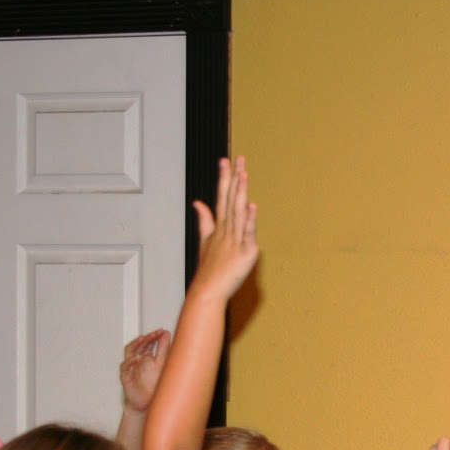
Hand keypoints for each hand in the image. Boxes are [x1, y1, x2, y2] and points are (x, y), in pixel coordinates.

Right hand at [120, 329, 171, 412]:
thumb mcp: (161, 365)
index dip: (154, 336)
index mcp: (147, 358)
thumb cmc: (153, 387)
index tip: (161, 331)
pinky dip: (129, 362)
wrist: (146, 404)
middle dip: (146, 338)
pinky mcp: (125, 376)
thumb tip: (166, 334)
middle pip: (139, 345)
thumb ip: (163, 350)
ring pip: (129, 352)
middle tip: (154, 334)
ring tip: (143, 339)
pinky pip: (124, 367)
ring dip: (136, 345)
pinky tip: (135, 359)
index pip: (149, 343)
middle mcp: (138, 360)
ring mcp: (131, 367)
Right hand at [188, 156, 259, 300]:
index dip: (224, 178)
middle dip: (234, 178)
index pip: (221, 196)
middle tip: (238, 158)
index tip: (225, 160)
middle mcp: (226, 230)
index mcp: (219, 226)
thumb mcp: (205, 240)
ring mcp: (235, 240)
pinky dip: (250, 220)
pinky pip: (248, 233)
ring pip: (239, 212)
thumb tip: (198, 202)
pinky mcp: (246, 252)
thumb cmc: (209, 268)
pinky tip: (252, 206)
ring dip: (241, 192)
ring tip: (243, 174)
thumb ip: (204, 220)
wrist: (208, 290)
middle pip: (231, 199)